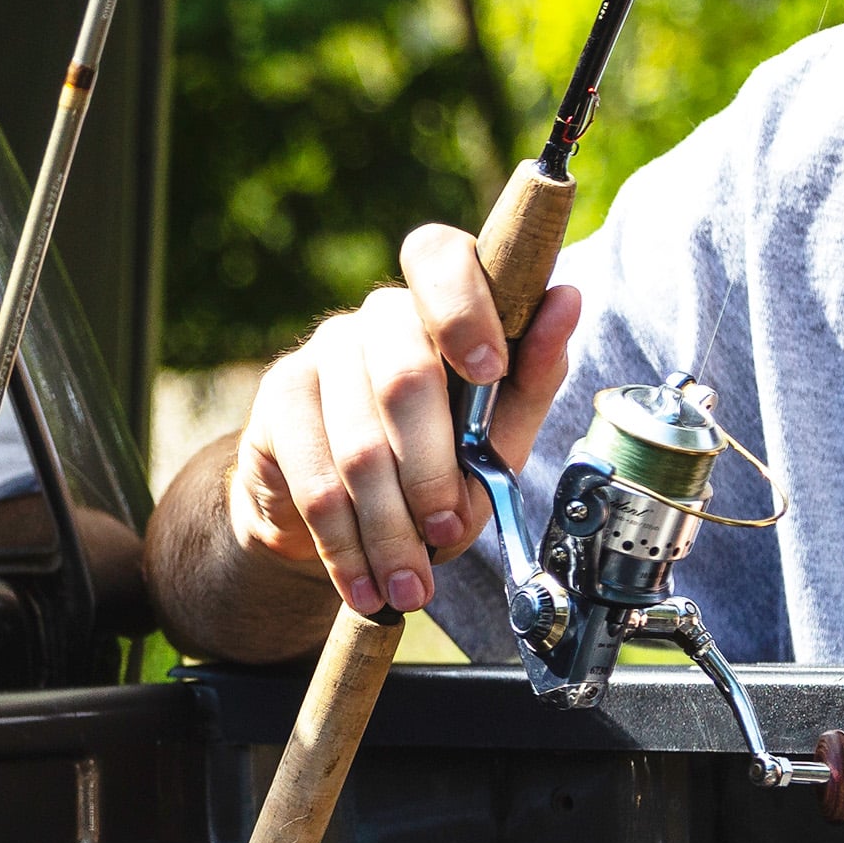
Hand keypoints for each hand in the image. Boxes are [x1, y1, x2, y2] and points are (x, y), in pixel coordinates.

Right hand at [229, 227, 581, 616]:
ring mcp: (320, 354)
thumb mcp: (493, 438)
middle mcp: (378, 316)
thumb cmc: (427, 469)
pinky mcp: (278, 401)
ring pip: (358, 447)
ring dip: (388, 529)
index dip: (464, 310)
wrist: (333, 520)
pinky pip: (314, 481)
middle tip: (447, 530)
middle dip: (431, 473)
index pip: (442, 260)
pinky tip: (362, 581)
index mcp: (439, 303)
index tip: (490, 371)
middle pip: (403, 378)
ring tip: (408, 583)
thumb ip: (531, 382)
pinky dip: (343, 544)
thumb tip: (565, 299)